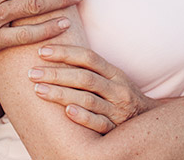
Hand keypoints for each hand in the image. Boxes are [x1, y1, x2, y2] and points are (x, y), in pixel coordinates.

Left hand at [28, 44, 158, 133]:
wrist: (151, 125)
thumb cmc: (121, 96)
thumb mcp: (112, 77)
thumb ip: (90, 67)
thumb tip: (57, 51)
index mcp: (114, 73)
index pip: (88, 57)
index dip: (65, 52)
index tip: (41, 51)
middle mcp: (117, 90)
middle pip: (84, 78)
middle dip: (56, 74)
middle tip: (32, 73)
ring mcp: (118, 111)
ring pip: (88, 100)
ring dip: (61, 94)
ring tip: (38, 90)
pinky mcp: (117, 131)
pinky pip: (100, 124)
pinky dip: (84, 117)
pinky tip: (67, 112)